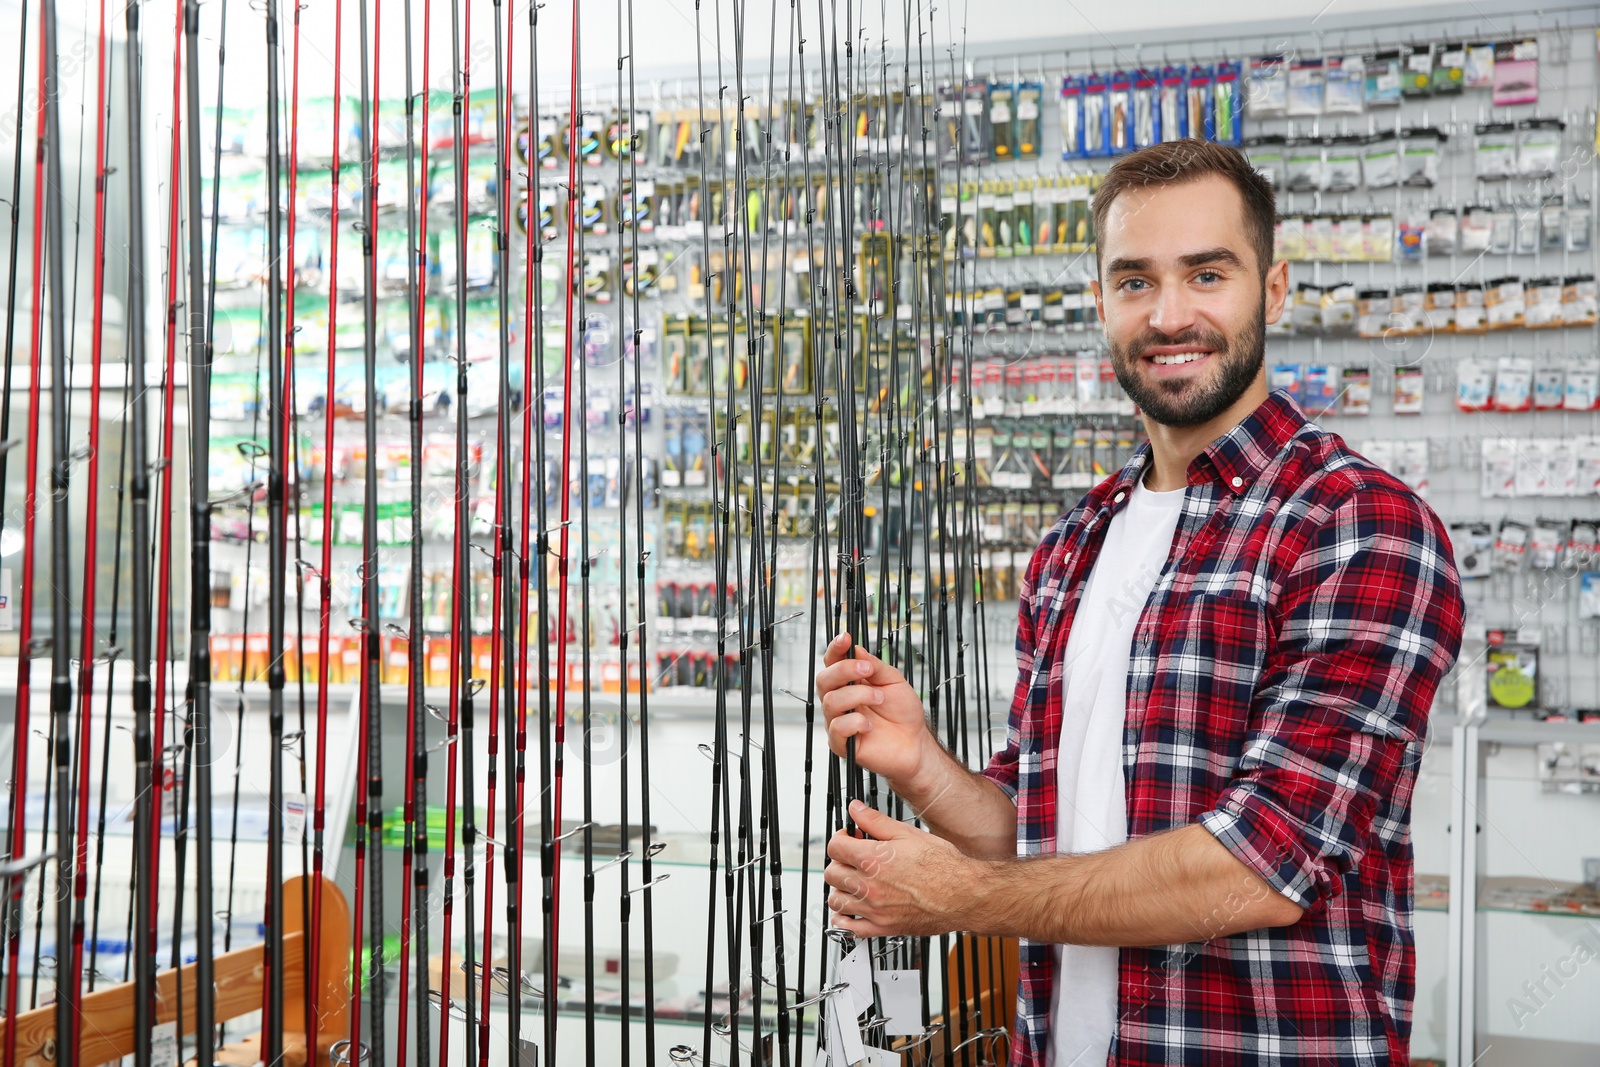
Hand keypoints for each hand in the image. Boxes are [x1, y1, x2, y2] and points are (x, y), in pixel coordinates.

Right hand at [816, 633, 931, 789]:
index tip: (845, 638)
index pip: (832, 662)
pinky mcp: (842, 743)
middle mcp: (840, 700)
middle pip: (823, 680)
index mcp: (849, 682)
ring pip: (830, 702)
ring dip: (858, 696)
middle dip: (844, 670)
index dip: (835, 648)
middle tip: (868, 671)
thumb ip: (875, 666)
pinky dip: (855, 722)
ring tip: (880, 699)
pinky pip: (837, 728)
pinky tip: (870, 725)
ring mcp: (839, 721)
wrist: (915, 743)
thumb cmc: (903, 712)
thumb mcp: (893, 681)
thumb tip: (856, 650)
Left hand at [825, 801, 978, 937]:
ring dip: (840, 888)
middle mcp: (870, 886)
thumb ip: (875, 821)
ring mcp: (874, 909)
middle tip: (852, 858)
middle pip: (832, 873)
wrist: (963, 894)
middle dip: (839, 861)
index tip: (847, 838)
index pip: (835, 847)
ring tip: (853, 881)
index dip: (839, 838)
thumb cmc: (943, 866)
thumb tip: (856, 809)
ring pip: (836, 899)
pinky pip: (848, 927)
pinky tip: (849, 908)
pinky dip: (842, 918)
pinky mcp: (882, 928)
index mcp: (874, 859)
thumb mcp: (907, 834)